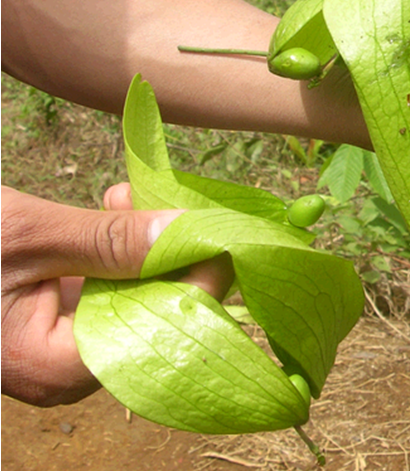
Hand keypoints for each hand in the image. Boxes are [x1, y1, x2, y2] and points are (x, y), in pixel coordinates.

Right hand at [0, 184, 232, 405]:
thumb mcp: (30, 236)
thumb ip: (110, 241)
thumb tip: (187, 233)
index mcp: (53, 369)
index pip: (157, 335)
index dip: (199, 286)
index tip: (224, 236)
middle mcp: (61, 368)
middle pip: (152, 316)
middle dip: (170, 256)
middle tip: (178, 204)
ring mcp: (58, 342)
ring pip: (133, 294)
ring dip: (144, 242)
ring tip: (127, 196)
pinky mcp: (54, 314)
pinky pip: (107, 283)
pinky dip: (117, 245)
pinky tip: (113, 205)